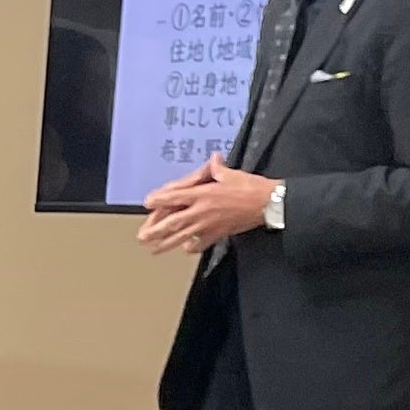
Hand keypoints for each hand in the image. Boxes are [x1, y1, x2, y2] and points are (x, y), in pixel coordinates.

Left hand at [138, 161, 280, 254]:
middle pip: (173, 222)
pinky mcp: (218, 234)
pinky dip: (192, 247)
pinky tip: (186, 248)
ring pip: (182, 236)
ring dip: (166, 244)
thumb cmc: (250, 187)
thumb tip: (214, 160)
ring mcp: (208, 225)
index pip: (175, 197)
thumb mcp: (230, 174)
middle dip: (156, 230)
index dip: (160, 200)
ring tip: (153, 249)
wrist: (267, 203)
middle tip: (142, 237)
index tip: (147, 203)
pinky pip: (201, 243)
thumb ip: (217, 168)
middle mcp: (201, 211)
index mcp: (203, 193)